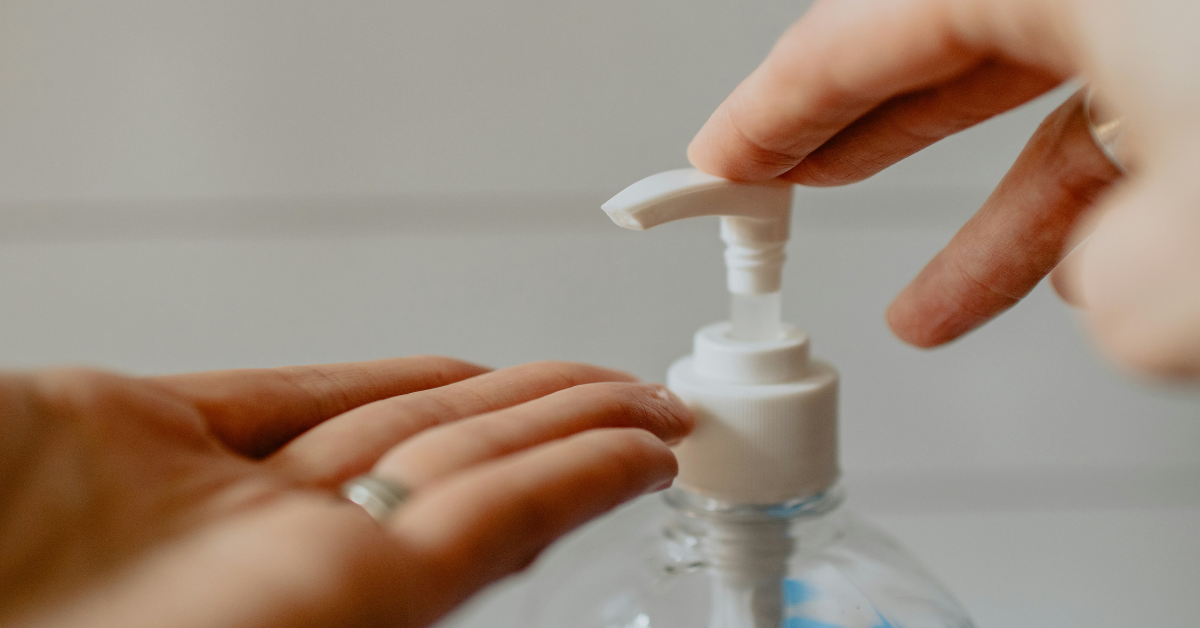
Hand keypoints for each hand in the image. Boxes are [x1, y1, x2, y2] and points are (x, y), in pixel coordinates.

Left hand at [0, 358, 692, 627]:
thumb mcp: (77, 421)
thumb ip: (216, 409)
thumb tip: (318, 395)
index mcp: (195, 481)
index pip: (374, 421)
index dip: (473, 394)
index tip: (541, 382)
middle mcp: (271, 536)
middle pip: (447, 448)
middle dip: (553, 410)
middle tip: (636, 392)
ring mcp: (313, 570)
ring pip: (483, 478)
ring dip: (580, 433)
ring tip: (653, 411)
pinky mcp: (344, 605)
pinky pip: (487, 530)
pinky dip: (570, 484)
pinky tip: (622, 453)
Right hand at [688, 0, 1199, 377]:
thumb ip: (1124, 284)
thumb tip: (1116, 298)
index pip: (858, 32)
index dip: (769, 108)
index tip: (716, 161)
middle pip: (933, 45)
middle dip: (850, 137)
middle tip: (777, 187)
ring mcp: (1168, 10)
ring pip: (1041, 96)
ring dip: (983, 216)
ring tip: (925, 313)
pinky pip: (1124, 108)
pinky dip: (1086, 195)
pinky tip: (1073, 274)